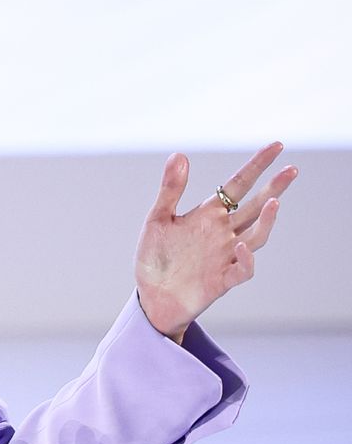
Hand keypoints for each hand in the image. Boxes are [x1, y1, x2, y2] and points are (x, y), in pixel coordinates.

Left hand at [135, 142, 297, 342]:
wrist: (152, 296)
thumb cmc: (155, 257)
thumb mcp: (158, 219)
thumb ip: (171, 189)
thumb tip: (179, 154)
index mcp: (208, 214)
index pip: (238, 185)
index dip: (257, 165)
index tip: (277, 146)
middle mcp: (223, 232)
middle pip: (254, 206)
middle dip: (274, 188)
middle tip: (292, 169)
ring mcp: (226, 255)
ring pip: (256, 235)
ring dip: (266, 220)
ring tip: (273, 201)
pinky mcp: (223, 279)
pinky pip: (243, 269)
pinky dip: (246, 258)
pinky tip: (242, 244)